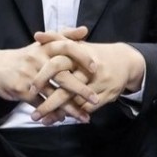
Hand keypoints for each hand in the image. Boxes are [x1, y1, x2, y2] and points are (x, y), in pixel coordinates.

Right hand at [0, 27, 94, 123]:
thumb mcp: (42, 44)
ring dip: (69, 108)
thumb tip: (85, 30)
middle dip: (80, 89)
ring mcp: (28, 76)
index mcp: (45, 47)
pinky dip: (52, 113)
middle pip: (62, 75)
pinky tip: (63, 119)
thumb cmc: (27, 57)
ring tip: (84, 117)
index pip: (66, 47)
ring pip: (53, 94)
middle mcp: (37, 59)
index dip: (81, 56)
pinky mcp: (20, 90)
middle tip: (96, 98)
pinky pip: (40, 104)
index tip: (95, 68)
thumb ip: (65, 36)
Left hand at [30, 30, 145, 120]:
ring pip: (76, 102)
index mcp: (79, 54)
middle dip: (49, 103)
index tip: (30, 88)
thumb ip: (57, 39)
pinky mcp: (107, 95)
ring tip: (43, 120)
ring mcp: (99, 83)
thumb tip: (36, 35)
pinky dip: (74, 114)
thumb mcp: (78, 44)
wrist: (126, 61)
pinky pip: (88, 108)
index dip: (43, 77)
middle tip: (34, 115)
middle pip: (66, 88)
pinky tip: (61, 118)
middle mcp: (89, 69)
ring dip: (60, 113)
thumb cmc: (95, 53)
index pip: (58, 64)